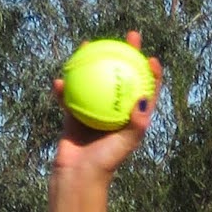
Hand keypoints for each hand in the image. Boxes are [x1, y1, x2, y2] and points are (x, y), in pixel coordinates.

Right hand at [51, 30, 160, 177]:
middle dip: (126, 53)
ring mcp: (93, 108)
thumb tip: (144, 99)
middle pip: (122, 75)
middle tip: (130, 36)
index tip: (150, 58)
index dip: (152, 73)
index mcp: (130, 116)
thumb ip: (136, 124)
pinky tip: (60, 79)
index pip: (146, 90)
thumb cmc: (105, 163)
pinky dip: (63, 87)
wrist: (79, 176)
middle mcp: (113, 109)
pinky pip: (68, 94)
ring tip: (89, 43)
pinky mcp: (73, 112)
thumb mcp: (125, 144)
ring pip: (94, 77)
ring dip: (92, 58)